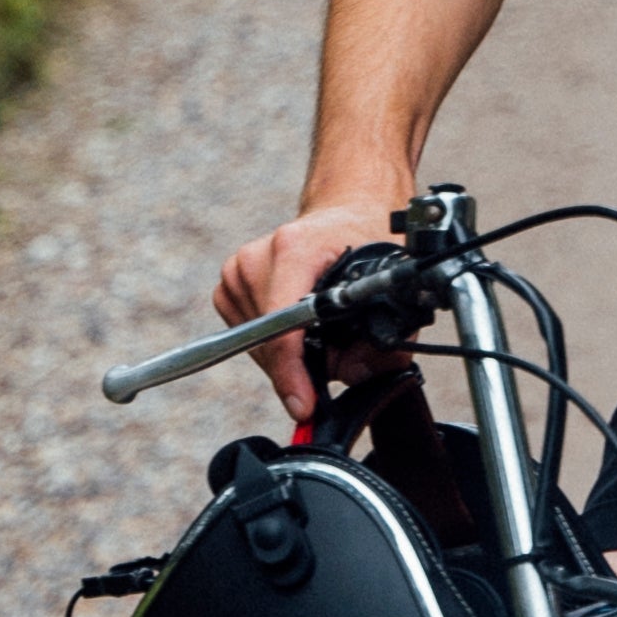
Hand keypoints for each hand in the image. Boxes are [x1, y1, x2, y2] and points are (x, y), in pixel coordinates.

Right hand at [212, 193, 402, 422]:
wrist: (345, 212)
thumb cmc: (364, 241)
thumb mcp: (388, 285)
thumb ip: (381, 339)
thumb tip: (356, 375)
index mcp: (294, 249)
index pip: (281, 326)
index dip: (292, 373)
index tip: (303, 404)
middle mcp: (257, 257)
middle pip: (269, 342)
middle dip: (301, 365)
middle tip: (337, 356)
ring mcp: (237, 270)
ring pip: (256, 344)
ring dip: (289, 355)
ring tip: (321, 331)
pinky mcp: (228, 284)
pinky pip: (247, 336)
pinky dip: (274, 343)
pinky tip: (298, 324)